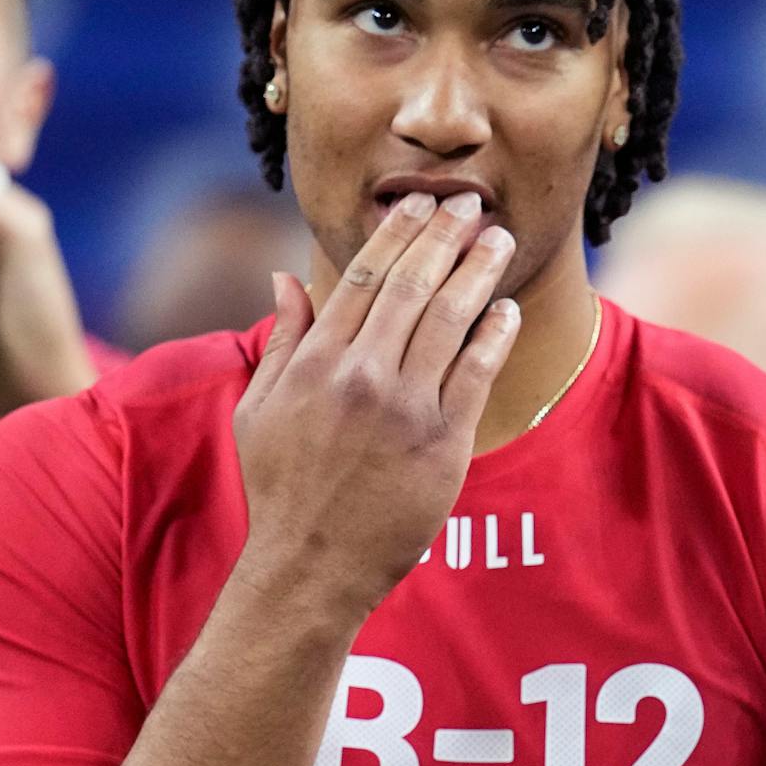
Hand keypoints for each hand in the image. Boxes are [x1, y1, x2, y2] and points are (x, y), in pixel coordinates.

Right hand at [231, 190, 517, 623]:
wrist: (312, 563)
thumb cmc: (282, 488)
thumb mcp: (259, 409)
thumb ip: (281, 340)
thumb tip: (283, 277)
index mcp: (315, 361)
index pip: (365, 276)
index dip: (399, 232)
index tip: (422, 202)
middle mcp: (360, 375)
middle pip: (413, 286)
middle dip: (445, 237)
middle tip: (473, 204)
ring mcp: (405, 408)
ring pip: (449, 320)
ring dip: (477, 272)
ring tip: (499, 239)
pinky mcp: (443, 443)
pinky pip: (476, 374)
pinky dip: (494, 336)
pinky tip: (506, 309)